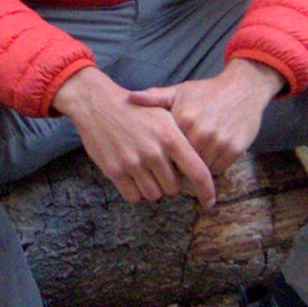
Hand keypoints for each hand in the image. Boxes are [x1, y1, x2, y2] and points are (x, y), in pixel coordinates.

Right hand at [52, 68, 217, 205]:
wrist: (98, 103)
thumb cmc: (136, 111)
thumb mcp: (164, 115)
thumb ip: (182, 139)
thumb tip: (200, 165)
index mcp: (171, 137)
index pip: (198, 172)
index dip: (206, 191)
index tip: (209, 202)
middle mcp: (154, 152)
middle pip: (174, 188)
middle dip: (170, 183)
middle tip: (161, 170)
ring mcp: (133, 163)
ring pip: (153, 195)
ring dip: (152, 189)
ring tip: (146, 172)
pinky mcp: (115, 171)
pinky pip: (133, 196)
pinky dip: (135, 192)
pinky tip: (133, 177)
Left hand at [127, 59, 283, 176]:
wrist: (244, 88)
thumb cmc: (207, 91)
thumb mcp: (180, 91)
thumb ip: (155, 98)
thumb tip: (130, 97)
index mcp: (183, 119)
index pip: (166, 150)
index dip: (164, 155)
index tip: (164, 155)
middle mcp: (200, 133)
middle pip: (183, 163)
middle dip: (179, 164)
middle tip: (179, 161)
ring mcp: (219, 142)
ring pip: (201, 168)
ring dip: (197, 166)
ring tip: (195, 157)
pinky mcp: (234, 149)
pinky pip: (218, 168)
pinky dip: (214, 165)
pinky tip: (211, 154)